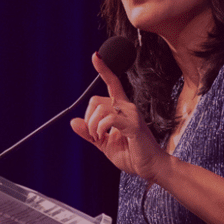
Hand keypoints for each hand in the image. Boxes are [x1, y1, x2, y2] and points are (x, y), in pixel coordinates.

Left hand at [70, 52, 167, 181]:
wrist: (150, 168)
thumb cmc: (131, 155)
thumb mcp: (104, 144)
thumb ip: (89, 133)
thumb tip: (73, 122)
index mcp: (121, 109)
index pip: (112, 83)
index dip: (104, 69)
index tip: (96, 55)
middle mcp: (127, 107)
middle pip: (96, 100)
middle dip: (88, 118)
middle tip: (93, 134)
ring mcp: (131, 113)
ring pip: (100, 107)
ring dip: (92, 125)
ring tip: (98, 137)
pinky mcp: (134, 124)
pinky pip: (109, 118)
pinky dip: (100, 128)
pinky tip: (103, 137)